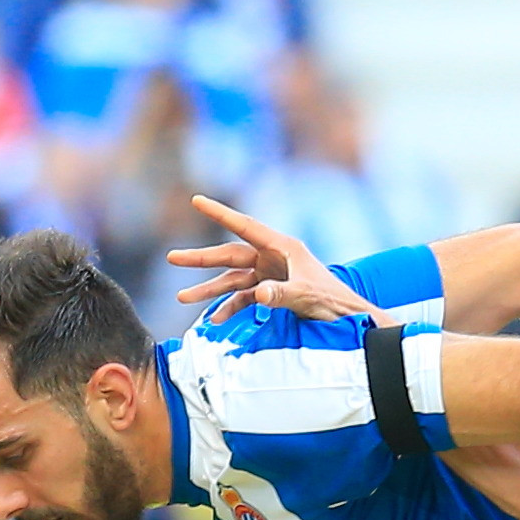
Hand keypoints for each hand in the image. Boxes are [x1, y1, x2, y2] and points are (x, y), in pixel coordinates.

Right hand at [167, 196, 373, 323]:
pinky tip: (214, 319)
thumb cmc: (332, 301)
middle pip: (230, 255)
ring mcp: (270, 276)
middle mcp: (272, 258)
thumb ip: (280, 294)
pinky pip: (244, 299)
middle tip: (172, 258)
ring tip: (182, 298)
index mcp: (282, 247)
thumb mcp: (305, 296)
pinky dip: (229, 308)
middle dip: (201, 259)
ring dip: (209, 290)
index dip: (220, 213)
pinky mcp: (271, 293)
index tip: (197, 200)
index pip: (245, 227)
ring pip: (232, 280)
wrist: (347, 318)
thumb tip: (257, 295)